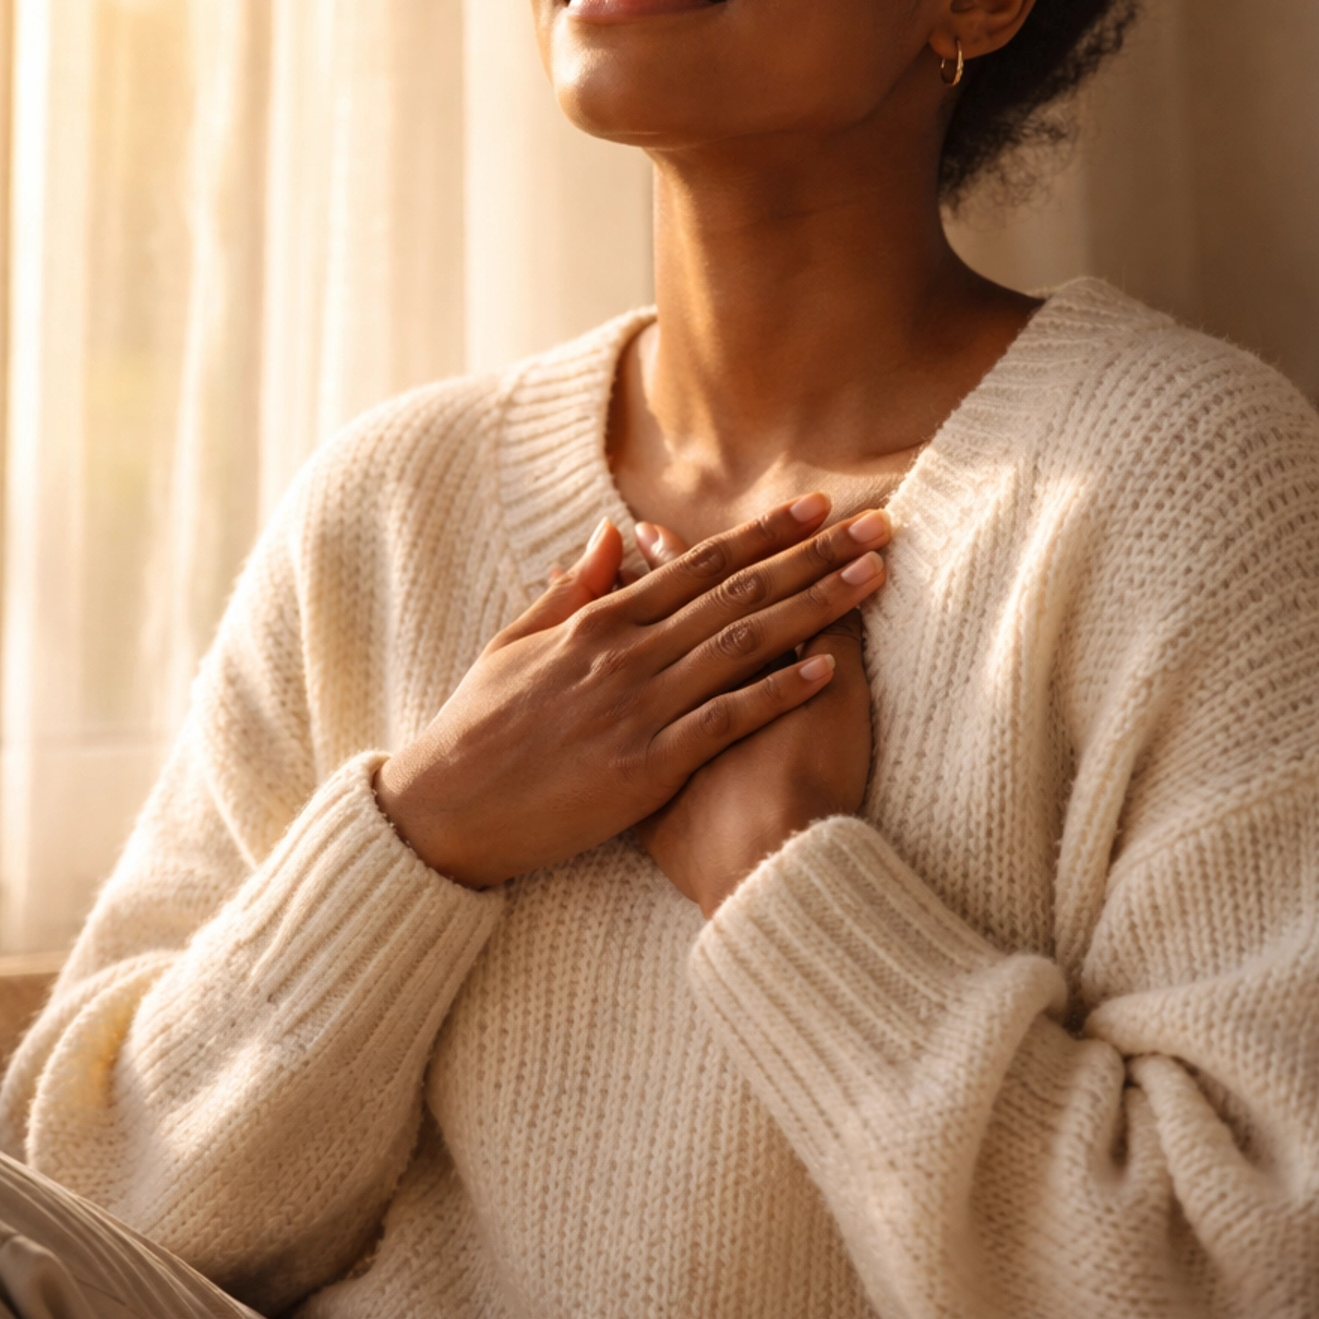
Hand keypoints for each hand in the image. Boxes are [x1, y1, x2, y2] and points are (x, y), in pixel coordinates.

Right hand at [376, 498, 890, 888]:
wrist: (445, 811)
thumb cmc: (478, 728)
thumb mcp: (514, 643)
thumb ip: (572, 590)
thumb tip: (612, 533)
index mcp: (599, 622)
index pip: (698, 563)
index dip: (763, 533)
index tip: (816, 507)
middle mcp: (626, 655)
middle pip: (738, 592)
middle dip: (811, 555)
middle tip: (873, 525)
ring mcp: (638, 709)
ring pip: (743, 645)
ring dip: (815, 606)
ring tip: (870, 579)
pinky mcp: (645, 766)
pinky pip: (725, 720)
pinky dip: (777, 692)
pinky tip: (826, 667)